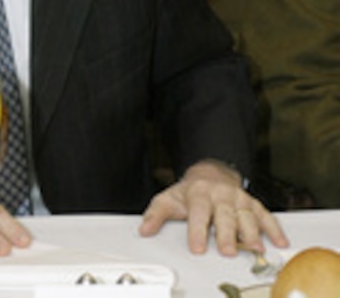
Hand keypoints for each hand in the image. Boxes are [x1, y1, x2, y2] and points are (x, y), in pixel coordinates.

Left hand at [139, 159, 289, 255]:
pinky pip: (265, 214)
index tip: (197, 247)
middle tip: (228, 251)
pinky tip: (279, 241)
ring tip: (255, 248)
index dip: (197, 230)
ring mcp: (238, 198)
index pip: (198, 212)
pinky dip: (273, 227)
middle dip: (227, 234)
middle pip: (225, 215)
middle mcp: (220, 195)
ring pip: (246, 215)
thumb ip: (156, 214)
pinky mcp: (252, 203)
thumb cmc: (189, 192)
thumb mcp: (169, 198)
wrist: (210, 172)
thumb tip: (144, 230)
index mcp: (199, 193)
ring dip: (252, 232)